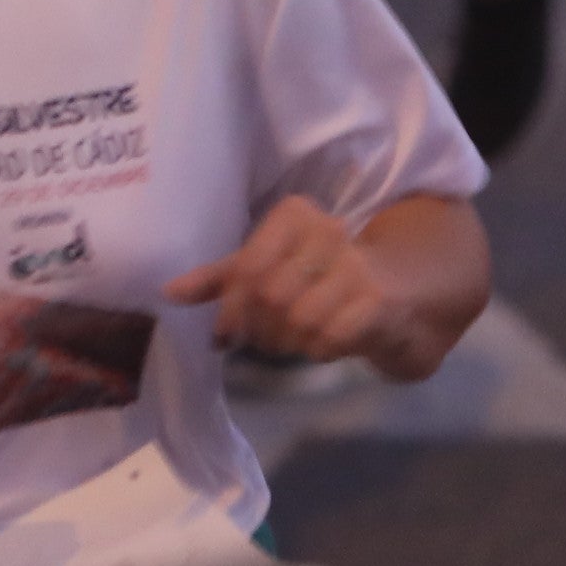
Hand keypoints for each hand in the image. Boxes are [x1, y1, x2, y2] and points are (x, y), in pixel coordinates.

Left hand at [165, 194, 411, 365]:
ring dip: (290, 343)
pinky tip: (325, 343)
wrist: (396, 290)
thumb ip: (221, 278)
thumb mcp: (269, 266)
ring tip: (296, 340)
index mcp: (295, 215)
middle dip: (260, 330)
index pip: (247, 266)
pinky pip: (329, 338)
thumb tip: (169, 293)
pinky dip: (319, 350)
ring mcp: (356, 264)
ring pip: (299, 320)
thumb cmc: (320, 276)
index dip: (231, 308)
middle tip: (264, 340)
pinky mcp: (378, 301)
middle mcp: (328, 230)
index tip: (224, 335)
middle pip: (270, 297)